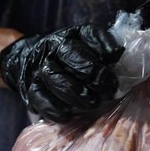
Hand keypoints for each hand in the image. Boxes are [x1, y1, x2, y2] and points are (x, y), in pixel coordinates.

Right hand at [0, 25, 123, 122]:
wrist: (32, 63)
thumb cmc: (72, 62)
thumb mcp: (90, 52)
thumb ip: (104, 54)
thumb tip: (118, 57)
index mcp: (73, 36)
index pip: (89, 34)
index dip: (103, 45)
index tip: (114, 57)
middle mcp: (54, 47)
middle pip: (70, 54)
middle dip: (92, 72)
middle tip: (108, 88)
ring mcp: (40, 67)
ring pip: (55, 77)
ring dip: (76, 94)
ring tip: (92, 103)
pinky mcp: (32, 88)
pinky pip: (41, 98)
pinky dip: (55, 109)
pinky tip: (68, 115)